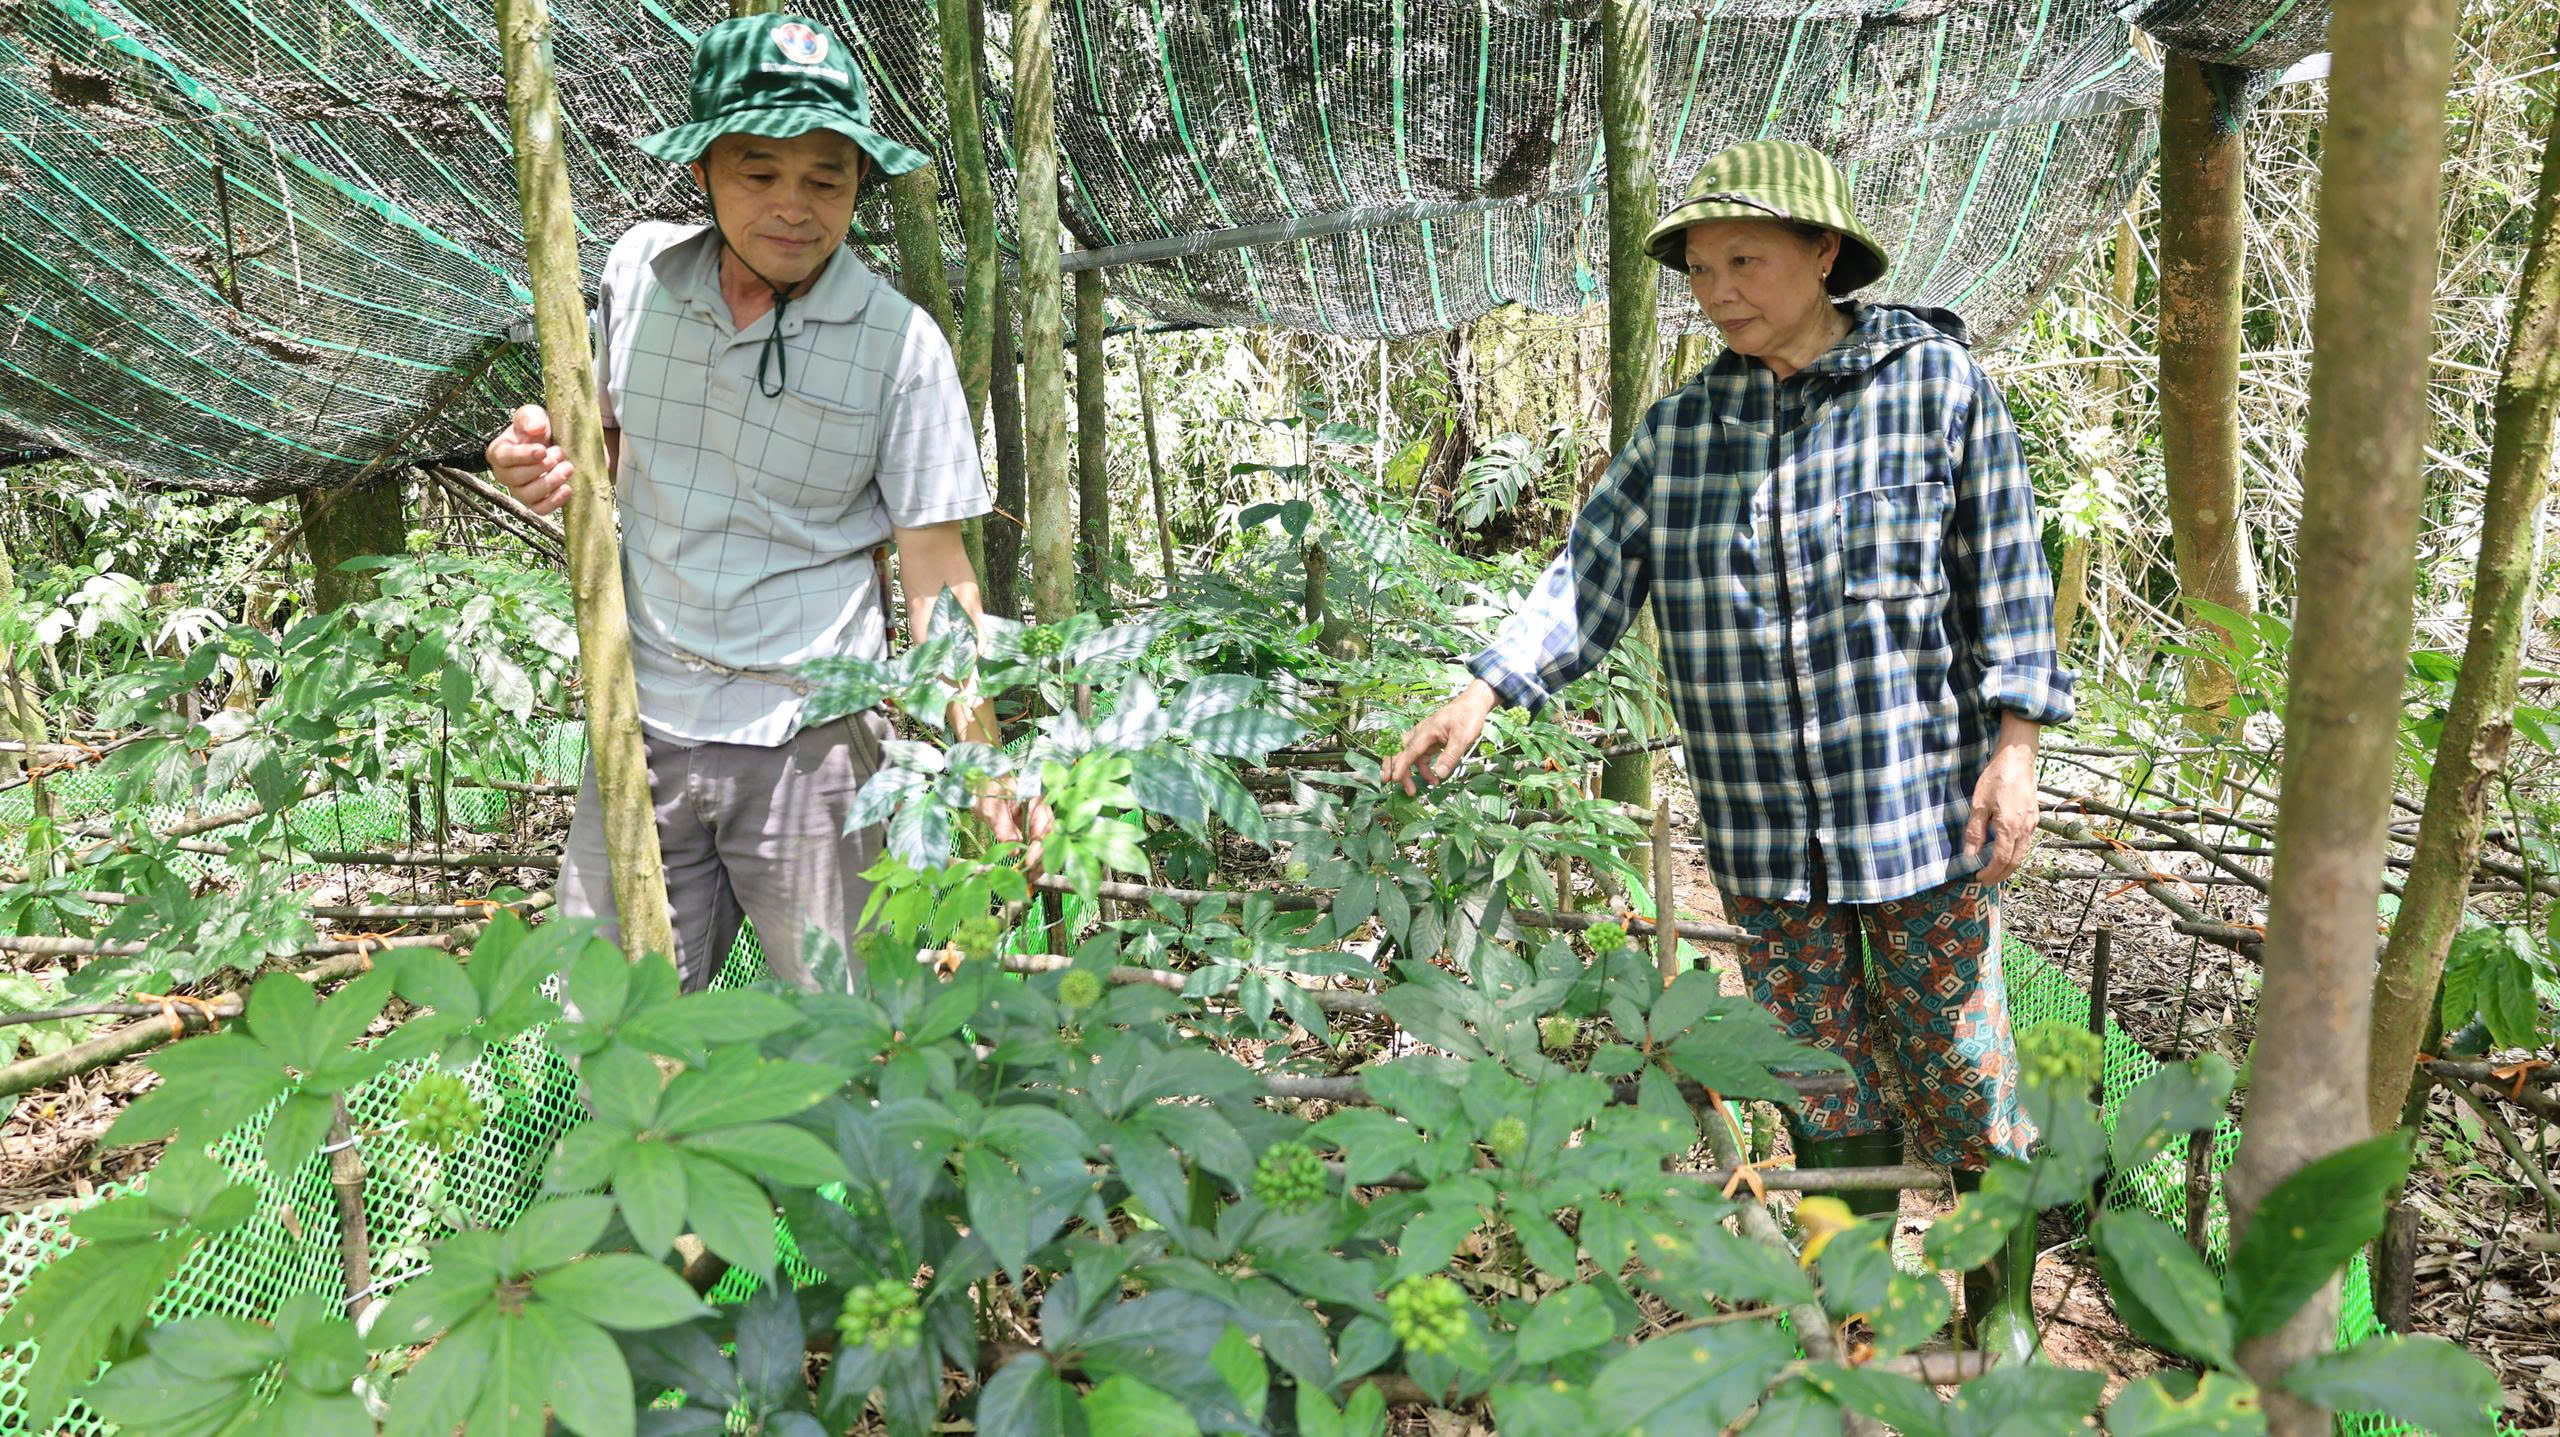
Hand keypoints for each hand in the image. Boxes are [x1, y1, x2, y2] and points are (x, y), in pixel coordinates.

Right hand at [485, 404, 572, 516]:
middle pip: (517, 478)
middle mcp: (504, 475)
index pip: (504, 458)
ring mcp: (519, 491)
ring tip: (567, 467)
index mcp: (498, 452)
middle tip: (560, 454)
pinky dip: (555, 501)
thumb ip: (530, 417)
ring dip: (551, 482)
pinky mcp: (534, 503)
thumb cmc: (536, 430)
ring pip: (529, 495)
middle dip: (542, 467)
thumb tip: (535, 429)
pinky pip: (540, 509)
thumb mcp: (532, 416)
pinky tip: (567, 488)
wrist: (551, 445)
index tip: (543, 450)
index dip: (524, 456)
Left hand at [976, 788, 1054, 874]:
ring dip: (1040, 862)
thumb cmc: (986, 791)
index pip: (1045, 824)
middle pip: (1050, 837)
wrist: (979, 785)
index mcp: (1036, 799)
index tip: (1029, 861)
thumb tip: (1014, 850)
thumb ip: (1002, 826)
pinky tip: (1028, 872)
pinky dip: (1034, 859)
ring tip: (1029, 878)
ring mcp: (1037, 820)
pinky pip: (1037, 845)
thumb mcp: (991, 807)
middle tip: (1030, 876)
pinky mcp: (1031, 829)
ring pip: (1046, 844)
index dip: (1040, 846)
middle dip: (1042, 858)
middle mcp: (1041, 810)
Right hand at [1382, 680, 1499, 795]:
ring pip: (1409, 756)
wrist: (1473, 703)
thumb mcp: (1463, 738)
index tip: (1393, 779)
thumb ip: (1450, 756)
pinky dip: (1422, 769)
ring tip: (1413, 791)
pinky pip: (1420, 757)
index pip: (1409, 751)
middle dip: (1393, 767)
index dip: (1400, 766)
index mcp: (1426, 731)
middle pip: (1401, 751)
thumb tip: (1440, 774)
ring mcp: (1424, 737)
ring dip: (1408, 772)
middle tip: (1390, 783)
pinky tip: (1432, 779)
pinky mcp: (1430, 741)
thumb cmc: (1468, 717)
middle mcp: (1421, 733)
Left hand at [1963, 722, 2040, 884]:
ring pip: (2024, 853)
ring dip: (2010, 866)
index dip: (1990, 872)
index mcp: (2010, 827)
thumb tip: (1970, 855)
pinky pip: (2027, 843)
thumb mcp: (1979, 804)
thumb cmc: (1996, 778)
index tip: (1979, 878)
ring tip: (1995, 871)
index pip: (2002, 860)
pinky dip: (2017, 853)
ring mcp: (2032, 824)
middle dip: (2001, 874)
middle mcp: (2025, 829)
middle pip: (2016, 862)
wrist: (2018, 759)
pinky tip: (2007, 852)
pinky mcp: (2035, 818)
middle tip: (1986, 880)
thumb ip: (1975, 831)